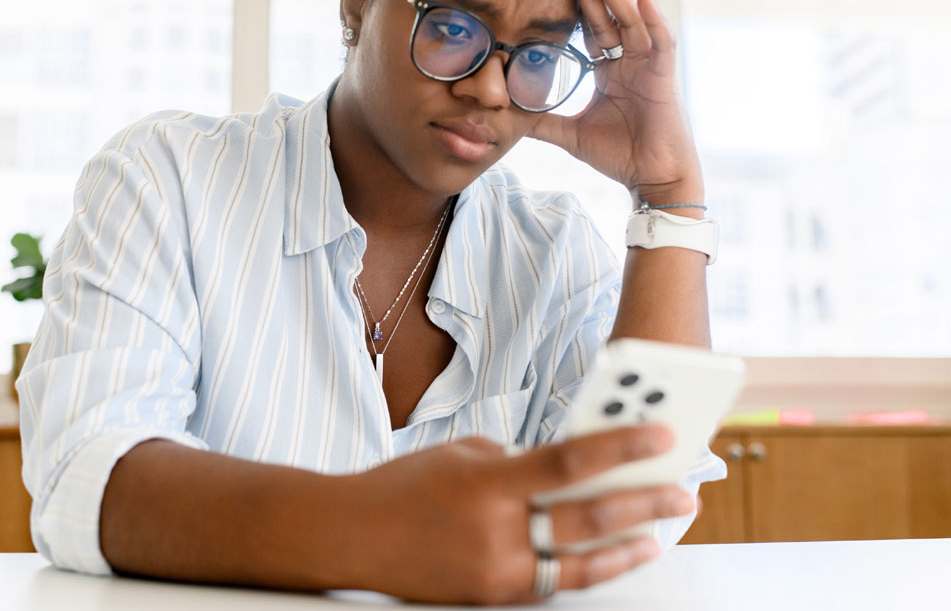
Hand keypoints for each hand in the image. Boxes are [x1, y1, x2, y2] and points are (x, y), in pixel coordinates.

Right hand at [344, 425, 695, 603]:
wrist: (351, 538)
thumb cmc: (400, 487)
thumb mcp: (460, 453)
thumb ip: (514, 462)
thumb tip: (559, 472)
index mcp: (487, 483)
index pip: (570, 463)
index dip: (621, 447)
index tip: (661, 436)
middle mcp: (496, 532)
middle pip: (587, 519)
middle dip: (643, 505)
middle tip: (680, 494)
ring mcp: (495, 572)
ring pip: (578, 564)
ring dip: (626, 549)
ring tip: (658, 536)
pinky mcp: (491, 598)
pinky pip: (548, 581)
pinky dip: (582, 568)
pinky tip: (607, 558)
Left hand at [528, 0, 702, 204]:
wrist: (652, 178)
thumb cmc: (619, 156)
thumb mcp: (570, 134)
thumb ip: (542, 123)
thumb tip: (505, 117)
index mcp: (608, 72)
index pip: (591, 30)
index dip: (577, 6)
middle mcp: (628, 63)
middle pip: (609, 18)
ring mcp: (647, 67)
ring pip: (631, 22)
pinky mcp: (664, 78)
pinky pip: (661, 43)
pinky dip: (654, 21)